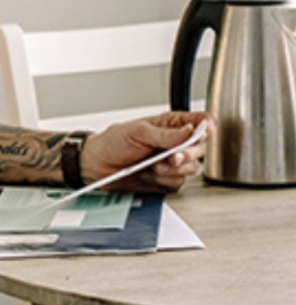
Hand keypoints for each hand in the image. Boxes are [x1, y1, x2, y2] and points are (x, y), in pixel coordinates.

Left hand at [80, 111, 214, 192]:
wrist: (97, 165)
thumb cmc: (113, 142)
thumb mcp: (137, 131)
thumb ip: (166, 133)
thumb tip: (190, 130)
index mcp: (170, 125)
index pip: (200, 121)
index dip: (207, 127)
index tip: (203, 134)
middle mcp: (175, 143)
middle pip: (201, 148)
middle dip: (188, 154)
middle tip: (172, 157)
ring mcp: (171, 162)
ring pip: (191, 168)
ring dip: (173, 170)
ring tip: (153, 166)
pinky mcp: (166, 179)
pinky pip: (178, 183)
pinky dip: (164, 180)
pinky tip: (148, 174)